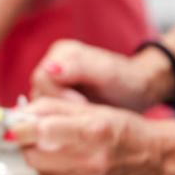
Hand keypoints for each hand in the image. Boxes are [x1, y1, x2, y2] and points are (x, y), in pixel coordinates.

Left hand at [11, 98, 163, 174]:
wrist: (158, 158)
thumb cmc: (126, 128)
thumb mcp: (92, 109)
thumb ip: (53, 108)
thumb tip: (20, 112)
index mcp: (92, 130)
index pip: (41, 132)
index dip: (20, 128)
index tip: (11, 124)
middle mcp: (89, 158)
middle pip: (34, 153)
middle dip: (25, 140)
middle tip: (29, 131)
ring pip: (41, 168)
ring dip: (35, 153)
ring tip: (46, 143)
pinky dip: (49, 167)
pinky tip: (59, 157)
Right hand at [31, 40, 174, 111]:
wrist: (135, 91)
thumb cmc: (126, 81)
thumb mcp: (107, 73)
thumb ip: (78, 67)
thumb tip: (49, 68)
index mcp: (61, 52)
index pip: (41, 78)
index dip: (58, 95)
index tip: (82, 104)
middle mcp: (51, 64)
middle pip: (38, 92)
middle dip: (59, 107)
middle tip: (84, 114)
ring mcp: (50, 83)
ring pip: (39, 106)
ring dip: (58, 116)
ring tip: (82, 119)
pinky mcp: (52, 99)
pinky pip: (46, 113)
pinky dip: (59, 120)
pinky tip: (76, 123)